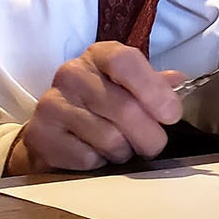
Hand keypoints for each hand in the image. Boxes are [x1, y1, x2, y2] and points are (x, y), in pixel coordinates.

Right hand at [7, 41, 184, 174]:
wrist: (53, 131)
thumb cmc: (100, 105)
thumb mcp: (128, 87)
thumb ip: (154, 84)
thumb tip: (178, 81)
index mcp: (100, 55)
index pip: (126, 62)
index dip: (153, 90)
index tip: (171, 115)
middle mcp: (72, 73)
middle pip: (125, 108)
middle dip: (149, 136)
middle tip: (153, 145)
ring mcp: (53, 103)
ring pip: (109, 139)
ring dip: (123, 152)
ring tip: (119, 148)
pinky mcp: (40, 135)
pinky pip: (87, 158)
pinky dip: (99, 163)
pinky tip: (95, 154)